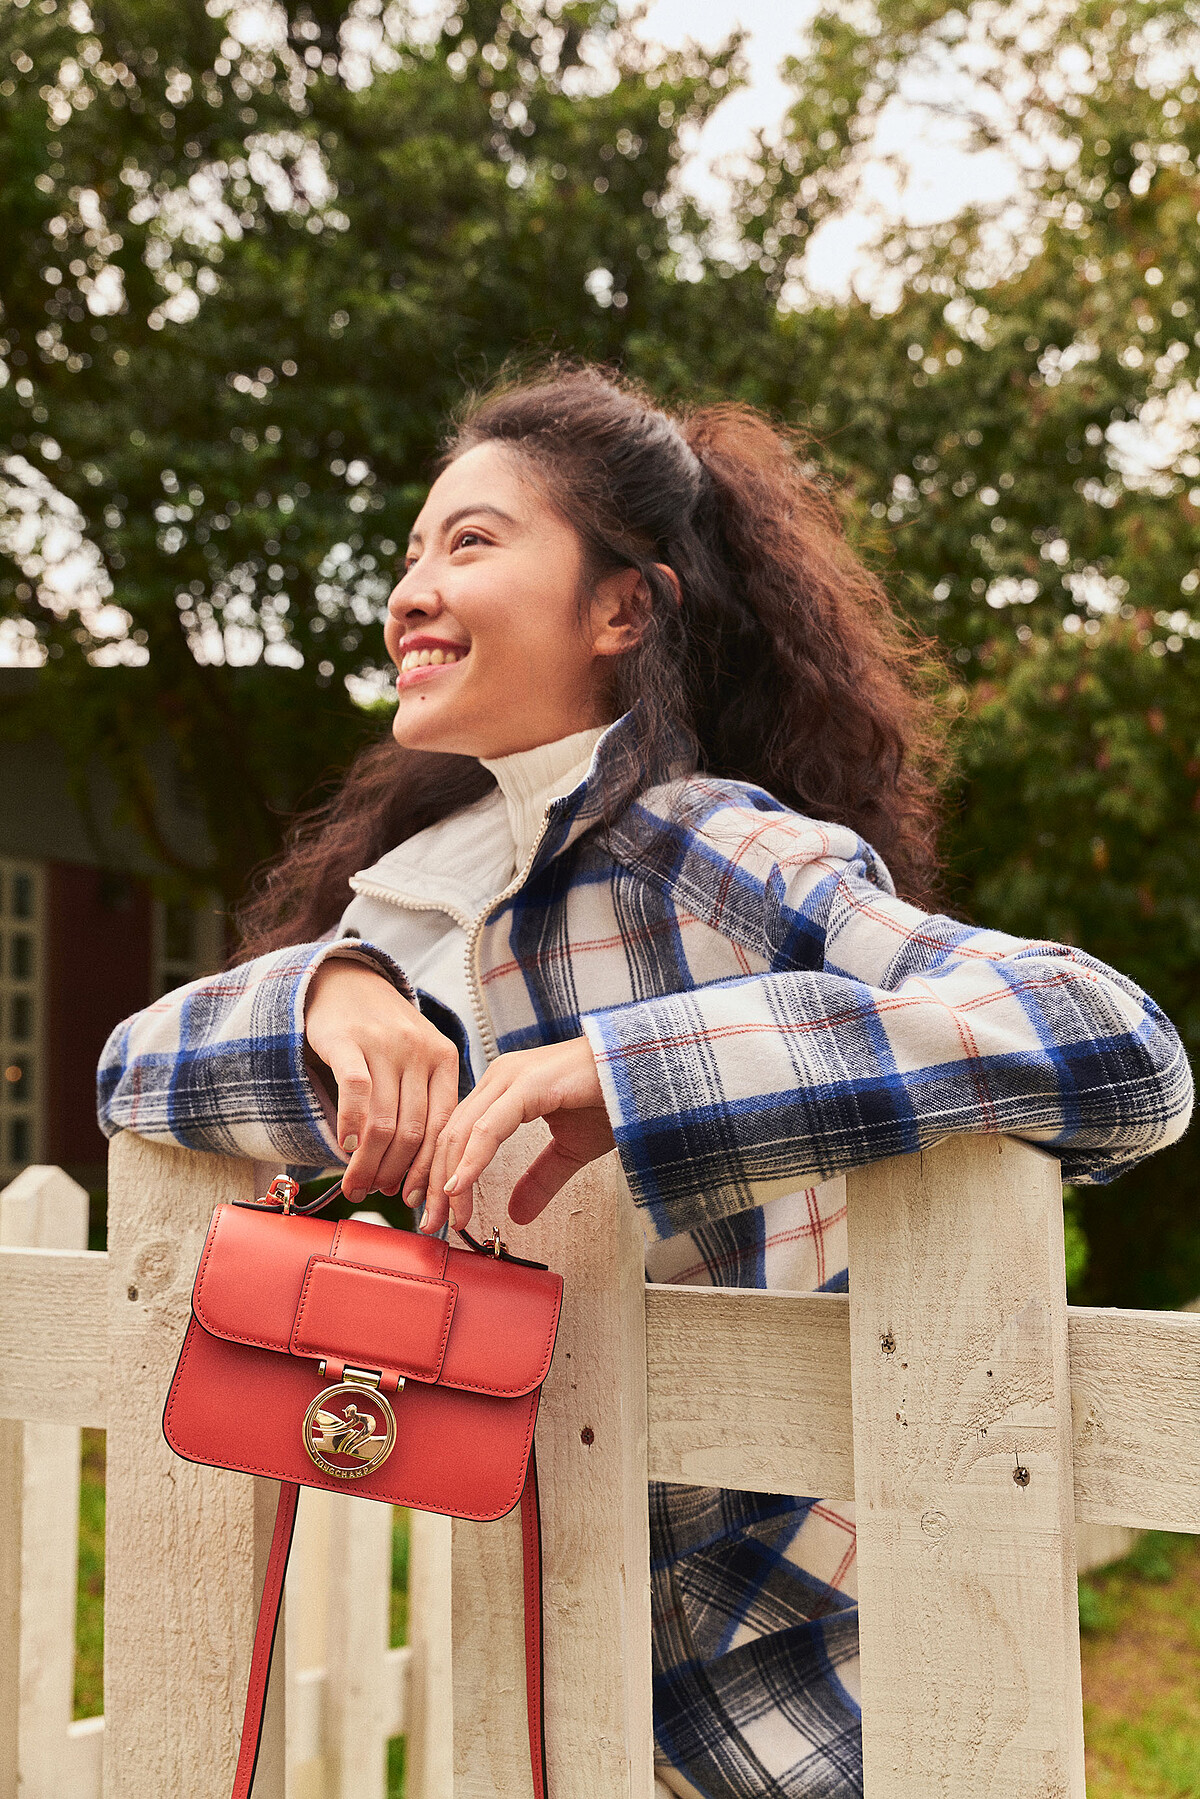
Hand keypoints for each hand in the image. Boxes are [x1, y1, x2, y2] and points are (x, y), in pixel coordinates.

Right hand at [303, 958, 459, 1203]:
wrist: (345, 980)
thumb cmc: (383, 1034)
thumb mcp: (416, 1059)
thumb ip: (423, 1102)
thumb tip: (421, 1173)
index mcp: (443, 1059)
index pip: (444, 1126)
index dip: (431, 1169)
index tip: (420, 1199)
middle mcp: (419, 1050)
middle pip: (413, 1130)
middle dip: (395, 1173)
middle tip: (376, 1194)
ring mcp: (384, 1044)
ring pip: (384, 1120)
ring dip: (368, 1162)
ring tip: (357, 1184)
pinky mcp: (349, 1039)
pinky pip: (356, 1092)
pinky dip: (351, 1127)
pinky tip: (344, 1147)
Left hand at [420, 1037, 613, 1235]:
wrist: (647, 1073)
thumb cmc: (612, 1099)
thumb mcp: (569, 1150)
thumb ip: (539, 1178)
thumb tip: (516, 1213)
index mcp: (503, 1088)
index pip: (457, 1133)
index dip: (441, 1173)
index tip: (437, 1209)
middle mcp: (500, 1077)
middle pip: (450, 1134)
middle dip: (436, 1182)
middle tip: (430, 1221)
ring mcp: (510, 1077)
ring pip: (461, 1131)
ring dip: (448, 1177)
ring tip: (445, 1213)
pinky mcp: (527, 1084)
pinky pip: (488, 1126)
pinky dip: (470, 1159)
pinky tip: (460, 1186)